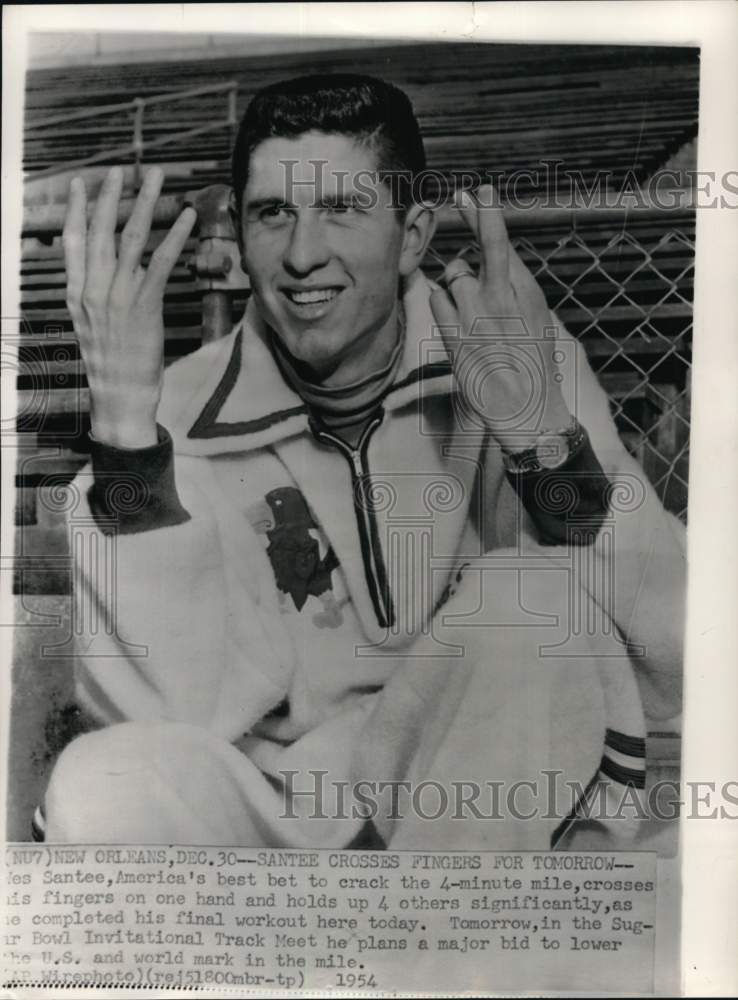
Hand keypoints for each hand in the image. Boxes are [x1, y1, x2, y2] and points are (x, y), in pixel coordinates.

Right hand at [63, 166, 196, 448]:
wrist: (119, 397)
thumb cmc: (112, 364)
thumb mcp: (93, 325)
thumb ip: (101, 293)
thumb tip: (123, 268)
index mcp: (76, 294)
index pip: (72, 242)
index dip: (75, 209)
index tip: (79, 183)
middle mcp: (93, 291)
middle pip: (99, 231)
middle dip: (108, 196)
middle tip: (118, 169)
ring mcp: (117, 298)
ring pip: (131, 239)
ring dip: (144, 203)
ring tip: (156, 177)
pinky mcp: (144, 308)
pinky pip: (161, 263)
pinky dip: (175, 236)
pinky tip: (186, 217)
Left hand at [429, 185, 570, 451]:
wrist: (526, 408)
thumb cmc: (533, 364)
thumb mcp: (537, 318)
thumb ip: (515, 285)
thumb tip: (495, 257)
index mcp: (526, 293)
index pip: (502, 245)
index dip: (487, 216)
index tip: (479, 191)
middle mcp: (501, 299)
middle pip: (477, 252)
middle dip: (474, 221)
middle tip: (463, 199)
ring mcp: (475, 318)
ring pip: (453, 279)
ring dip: (457, 288)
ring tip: (474, 315)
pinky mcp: (455, 337)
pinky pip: (437, 302)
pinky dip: (443, 305)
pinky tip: (458, 322)